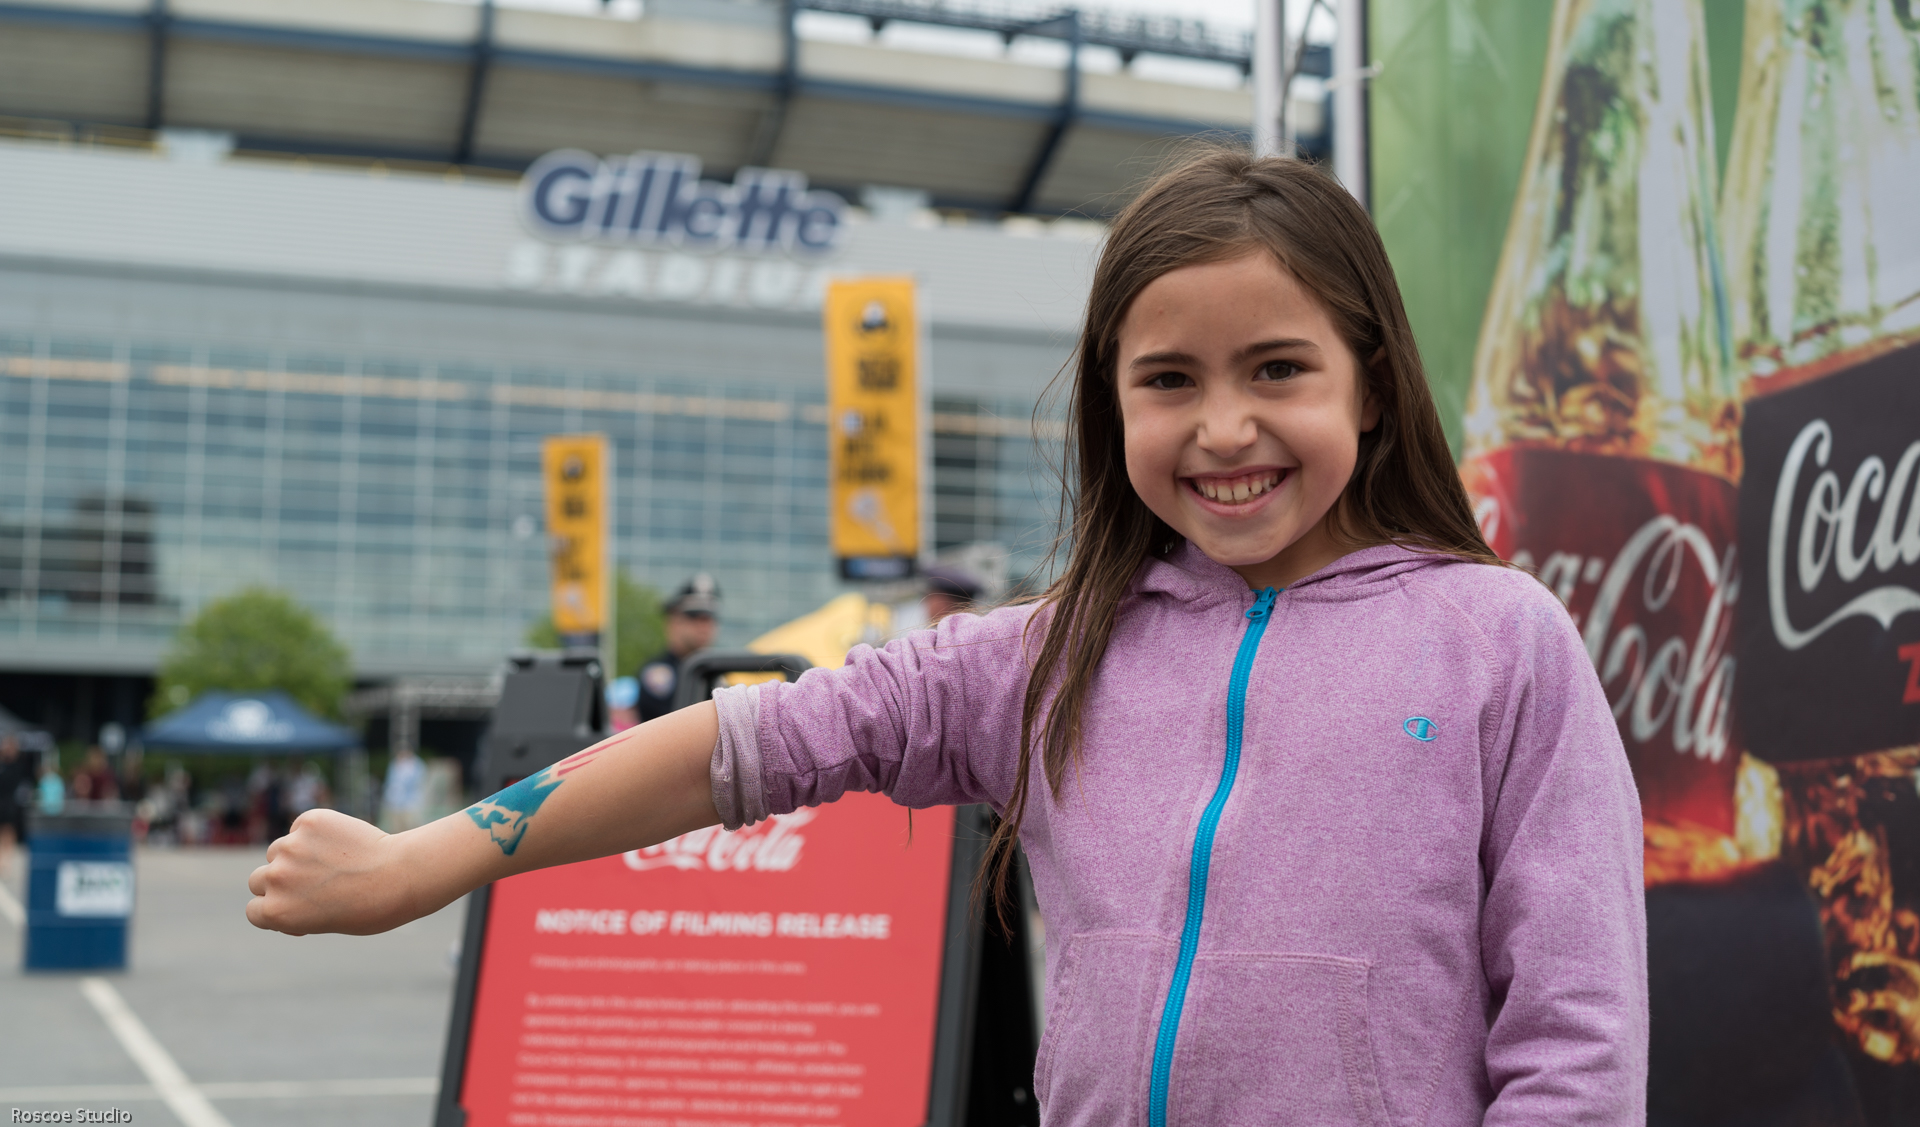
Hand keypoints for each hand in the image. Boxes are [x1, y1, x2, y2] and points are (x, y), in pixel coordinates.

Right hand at [246, 810, 415, 935]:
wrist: (400, 876)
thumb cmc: (370, 907)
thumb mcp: (323, 921)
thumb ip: (294, 907)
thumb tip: (277, 892)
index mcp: (276, 912)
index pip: (254, 910)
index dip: (276, 908)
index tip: (297, 907)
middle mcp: (275, 879)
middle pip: (258, 879)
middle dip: (279, 882)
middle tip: (313, 883)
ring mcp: (290, 847)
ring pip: (278, 850)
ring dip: (294, 855)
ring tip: (332, 863)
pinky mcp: (309, 821)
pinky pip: (301, 827)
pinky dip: (315, 833)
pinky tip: (341, 842)